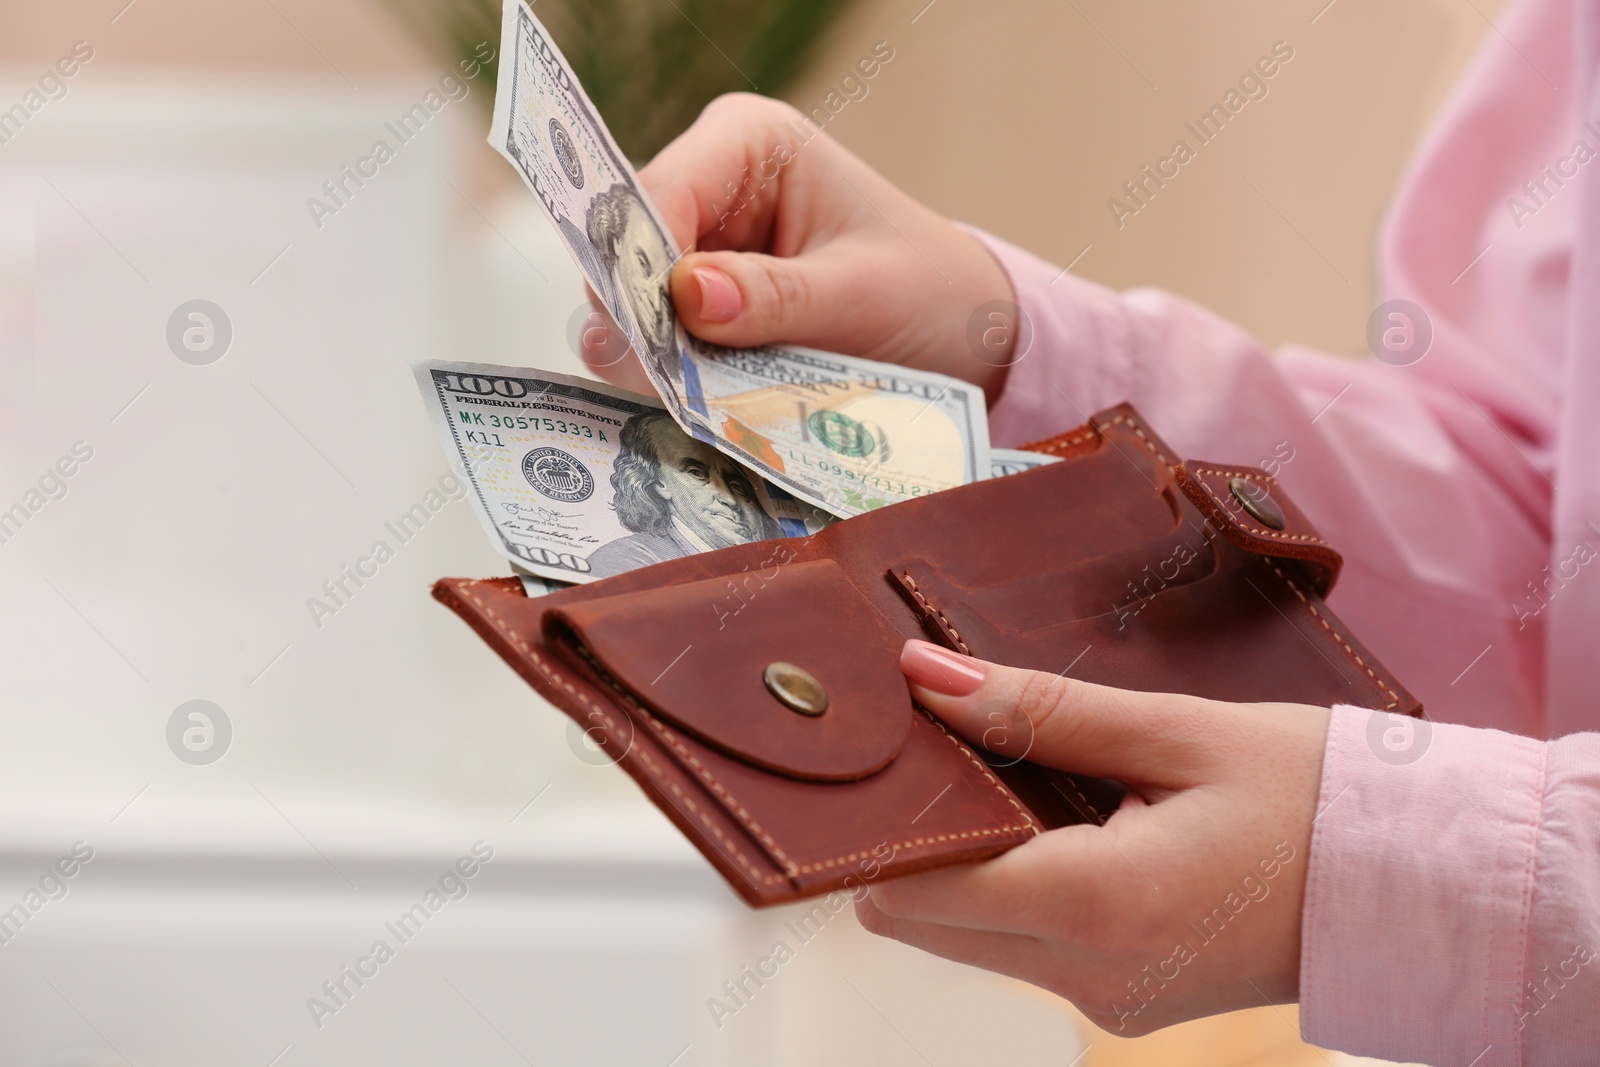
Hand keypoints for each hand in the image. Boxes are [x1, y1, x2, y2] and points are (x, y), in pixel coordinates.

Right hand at [579, 93, 1018, 400]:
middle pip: (629, 255)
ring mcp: (696, 250)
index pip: (658, 195)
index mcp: (749, 143)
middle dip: (646, 325)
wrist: (961, 336)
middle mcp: (709, 187)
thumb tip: (688, 295)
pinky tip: (707, 410)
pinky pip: (658, 347)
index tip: (653, 344)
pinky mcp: (696, 310)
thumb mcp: (862, 296)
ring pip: (632, 310)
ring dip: (661, 363)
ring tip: (705, 407)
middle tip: (677, 391)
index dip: (642, 269)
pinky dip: (677, 382)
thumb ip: (776, 297)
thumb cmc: (927, 292)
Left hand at [861, 640, 1330, 1035]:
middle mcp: (1089, 977)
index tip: (895, 750)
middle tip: (953, 747)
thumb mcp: (1180, 732)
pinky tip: (1063, 819)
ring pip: (967, 937)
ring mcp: (1107, 1001)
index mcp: (1100, 907)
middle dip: (920, 838)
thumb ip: (1041, 712)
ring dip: (969, 862)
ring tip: (1022, 775)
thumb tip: (926, 678)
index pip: (913, 890)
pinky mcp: (1125, 1001)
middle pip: (922, 921)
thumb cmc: (1318, 797)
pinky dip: (1016, 887)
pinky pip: (1024, 947)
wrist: (1424, 889)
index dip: (888, 821)